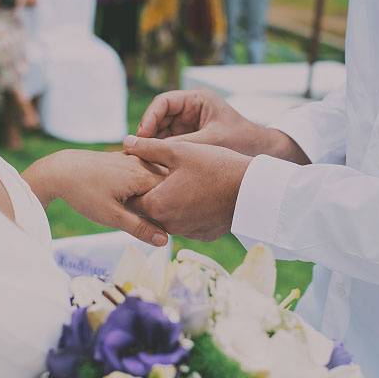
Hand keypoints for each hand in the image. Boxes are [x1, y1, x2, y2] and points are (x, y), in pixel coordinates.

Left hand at [24, 150, 168, 246]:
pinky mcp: (125, 157)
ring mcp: (134, 158)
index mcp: (144, 176)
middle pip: (167, 184)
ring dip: (156, 191)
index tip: (168, 224)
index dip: (172, 210)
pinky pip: (144, 168)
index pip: (172, 194)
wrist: (60, 170)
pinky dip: (145, 181)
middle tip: (159, 218)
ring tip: (146, 208)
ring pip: (156, 175)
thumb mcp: (111, 217)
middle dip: (167, 200)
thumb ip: (140, 228)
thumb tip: (165, 240)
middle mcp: (142, 163)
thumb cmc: (84, 193)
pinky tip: (135, 193)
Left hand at [123, 136, 251, 241]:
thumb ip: (149, 148)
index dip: (131, 185)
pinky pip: (188, 223)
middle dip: (150, 194)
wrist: (252, 191)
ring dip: (170, 203)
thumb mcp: (179, 151)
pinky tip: (198, 194)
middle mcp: (168, 225)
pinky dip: (188, 211)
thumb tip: (126, 142)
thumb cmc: (215, 167)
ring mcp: (187, 232)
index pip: (131, 200)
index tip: (136, 172)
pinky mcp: (203, 235)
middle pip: (149, 210)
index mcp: (157, 205)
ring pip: (169, 217)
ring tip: (180, 183)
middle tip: (159, 175)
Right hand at [136, 89, 308, 162]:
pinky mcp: (190, 142)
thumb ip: (182, 145)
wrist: (264, 155)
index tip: (142, 136)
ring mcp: (189, 126)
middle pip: (159, 119)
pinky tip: (154, 169)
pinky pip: (169, 146)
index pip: (164, 102)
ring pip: (161, 134)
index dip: (149, 118)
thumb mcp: (211, 142)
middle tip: (136, 153)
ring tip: (142, 163)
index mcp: (197, 100)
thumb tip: (151, 152)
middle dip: (148, 135)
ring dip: (152, 147)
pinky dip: (162, 156)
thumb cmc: (243, 142)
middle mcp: (190, 110)